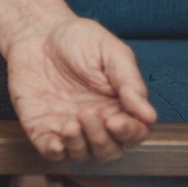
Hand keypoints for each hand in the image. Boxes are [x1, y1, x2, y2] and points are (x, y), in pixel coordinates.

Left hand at [4, 17, 156, 163]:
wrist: (38, 31)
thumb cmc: (79, 39)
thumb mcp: (111, 53)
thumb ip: (130, 83)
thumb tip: (149, 116)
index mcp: (118, 106)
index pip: (133, 133)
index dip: (129, 133)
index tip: (116, 121)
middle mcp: (97, 122)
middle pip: (109, 150)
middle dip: (101, 139)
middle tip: (88, 113)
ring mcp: (70, 128)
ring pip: (83, 154)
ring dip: (79, 146)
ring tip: (70, 123)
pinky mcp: (43, 128)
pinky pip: (52, 152)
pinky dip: (56, 153)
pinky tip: (56, 142)